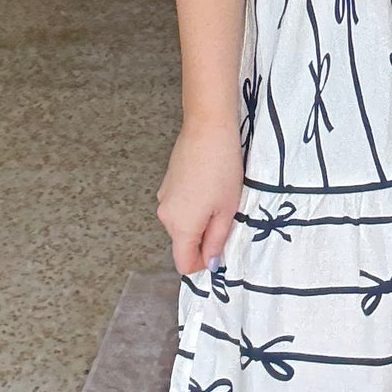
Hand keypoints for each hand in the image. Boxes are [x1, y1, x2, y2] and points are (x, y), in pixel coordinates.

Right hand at [157, 118, 244, 276]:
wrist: (207, 128)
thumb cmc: (222, 169)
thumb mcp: (227, 209)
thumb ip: (218, 240)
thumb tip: (211, 263)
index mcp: (180, 227)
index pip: (184, 264)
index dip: (204, 263)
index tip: (221, 247)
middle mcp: (165, 216)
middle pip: (183, 242)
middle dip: (204, 238)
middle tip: (226, 215)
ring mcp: (164, 197)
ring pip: (182, 223)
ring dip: (200, 219)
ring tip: (219, 195)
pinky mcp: (167, 182)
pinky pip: (180, 205)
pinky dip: (193, 204)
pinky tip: (209, 183)